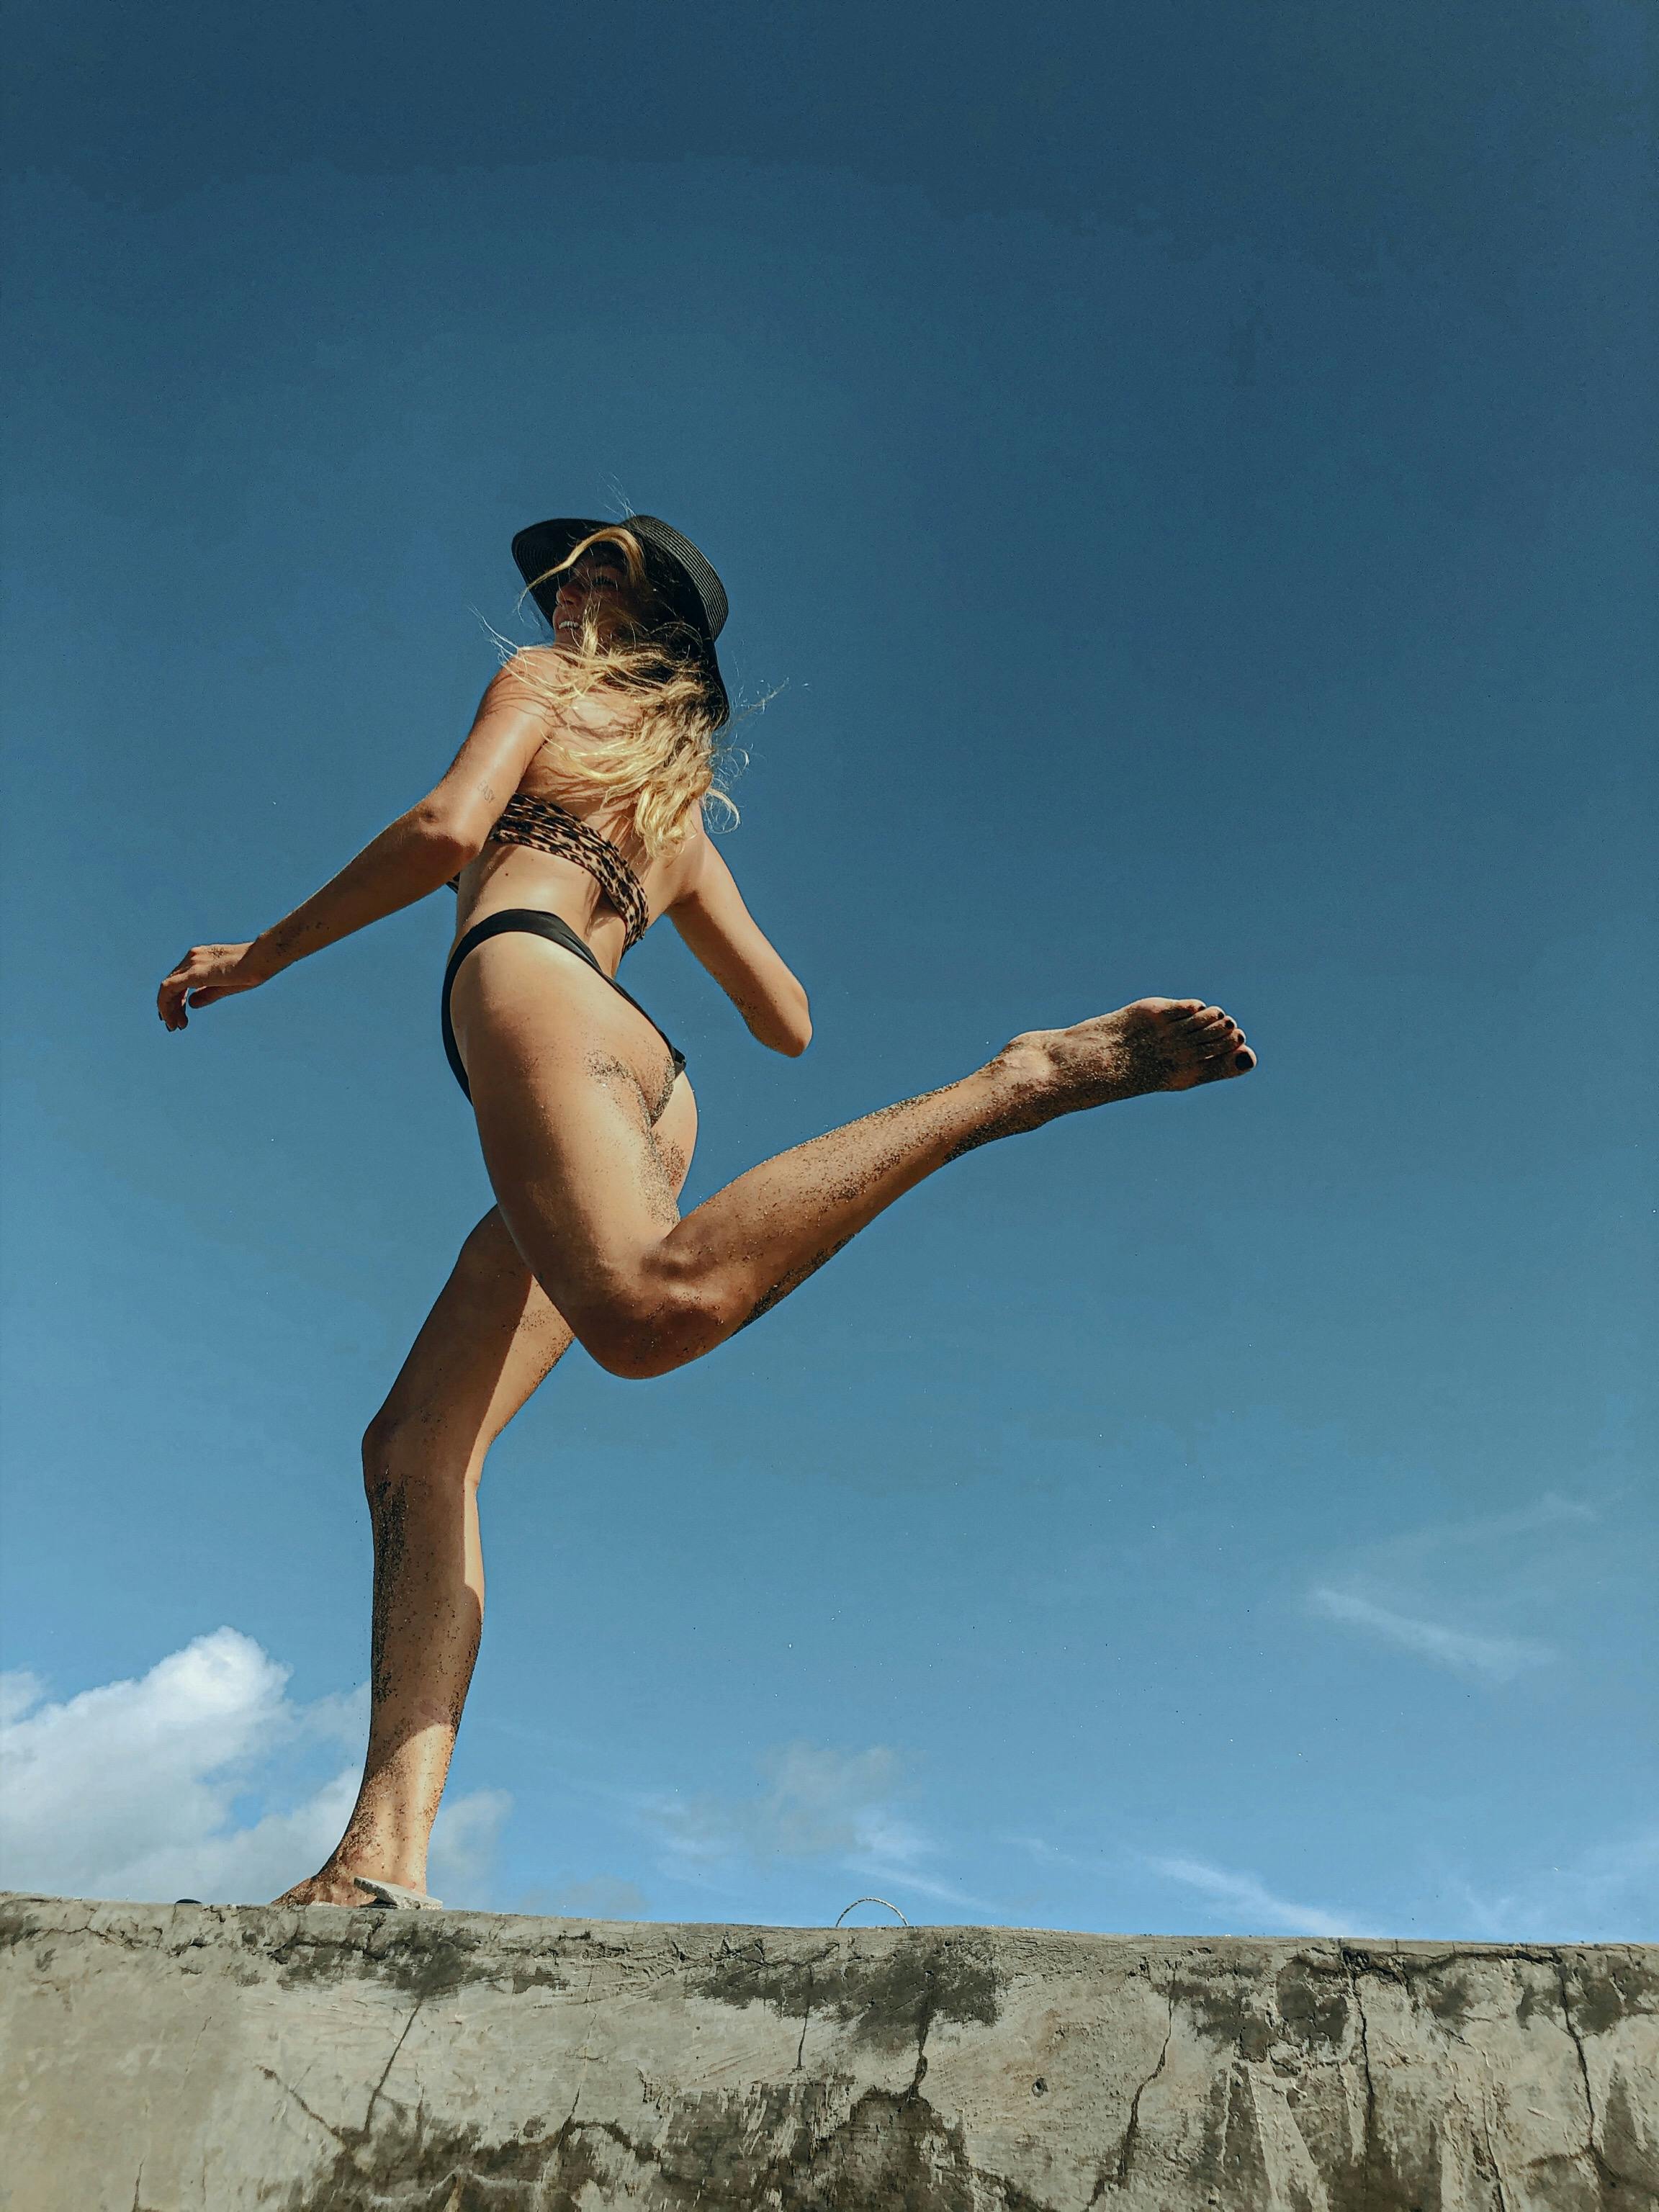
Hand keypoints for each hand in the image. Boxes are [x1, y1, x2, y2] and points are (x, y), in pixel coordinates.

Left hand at [157, 941, 273, 1030]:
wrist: (263, 957)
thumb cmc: (253, 969)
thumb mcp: (226, 985)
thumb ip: (207, 994)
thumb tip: (190, 1004)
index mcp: (202, 957)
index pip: (180, 979)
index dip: (178, 1000)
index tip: (181, 1017)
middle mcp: (193, 957)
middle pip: (172, 984)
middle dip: (171, 1006)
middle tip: (175, 1026)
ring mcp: (192, 963)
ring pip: (167, 988)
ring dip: (168, 1009)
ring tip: (174, 1026)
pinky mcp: (193, 972)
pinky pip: (168, 989)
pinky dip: (165, 1005)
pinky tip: (170, 1019)